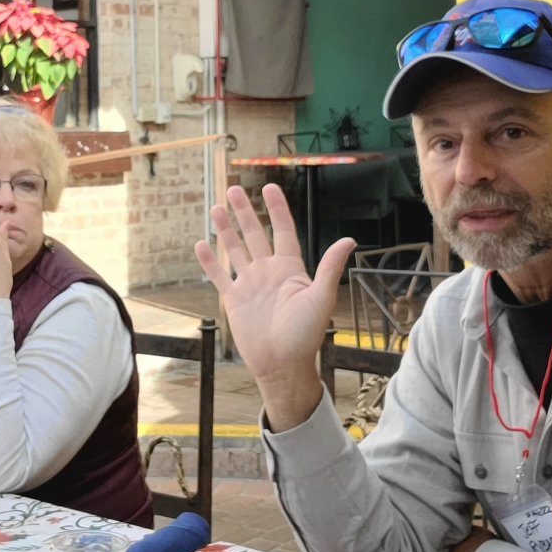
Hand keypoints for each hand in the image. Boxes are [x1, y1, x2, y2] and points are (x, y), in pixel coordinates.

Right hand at [194, 184, 354, 431]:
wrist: (282, 364)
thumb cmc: (305, 335)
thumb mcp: (320, 298)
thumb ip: (329, 268)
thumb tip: (350, 240)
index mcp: (289, 269)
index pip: (282, 230)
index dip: (276, 209)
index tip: (269, 187)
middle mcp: (268, 272)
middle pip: (254, 234)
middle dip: (244, 211)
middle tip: (233, 188)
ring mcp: (249, 284)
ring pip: (235, 250)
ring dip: (225, 229)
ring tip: (216, 208)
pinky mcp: (234, 300)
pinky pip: (219, 275)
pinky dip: (209, 261)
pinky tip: (201, 244)